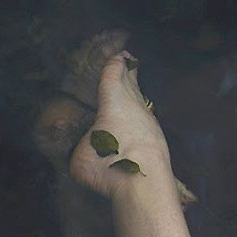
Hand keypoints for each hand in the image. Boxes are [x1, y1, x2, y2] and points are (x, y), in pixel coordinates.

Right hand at [68, 51, 171, 200]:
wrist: (142, 180)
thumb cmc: (106, 162)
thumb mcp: (79, 156)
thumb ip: (81, 148)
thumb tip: (85, 150)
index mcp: (113, 101)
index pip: (112, 77)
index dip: (112, 65)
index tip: (116, 56)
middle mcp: (133, 105)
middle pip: (131, 83)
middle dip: (128, 72)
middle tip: (128, 60)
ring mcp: (148, 121)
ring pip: (140, 100)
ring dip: (135, 92)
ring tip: (131, 85)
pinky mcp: (157, 138)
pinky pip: (146, 118)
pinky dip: (140, 114)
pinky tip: (138, 117)